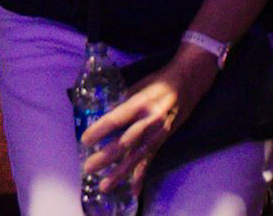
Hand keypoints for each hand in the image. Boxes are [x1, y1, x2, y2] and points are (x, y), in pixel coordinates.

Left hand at [79, 47, 216, 192]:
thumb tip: (102, 118)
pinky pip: (150, 160)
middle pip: (125, 142)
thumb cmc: (158, 82)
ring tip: (104, 185)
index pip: (117, 119)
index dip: (100, 130)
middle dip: (106, 157)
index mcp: (140, 103)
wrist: (187, 84)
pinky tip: (133, 190)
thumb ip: (121, 104)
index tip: (85, 139)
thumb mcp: (137, 87)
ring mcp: (157, 133)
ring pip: (136, 156)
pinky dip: (141, 176)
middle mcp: (149, 120)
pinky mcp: (163, 140)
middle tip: (88, 167)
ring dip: (120, 172)